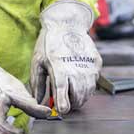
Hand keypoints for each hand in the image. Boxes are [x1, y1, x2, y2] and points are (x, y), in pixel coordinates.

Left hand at [31, 0, 101, 114]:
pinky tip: (79, 81)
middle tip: (65, 102)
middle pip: (78, 99)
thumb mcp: (37, 62)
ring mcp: (89, 67)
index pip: (64, 97)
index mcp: (60, 71)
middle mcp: (76, 71)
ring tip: (72, 94)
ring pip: (88, 93)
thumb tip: (37, 103)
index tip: (61, 110)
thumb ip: (37, 85)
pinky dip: (87, 87)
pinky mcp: (96, 64)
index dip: (63, 107)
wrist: (67, 24)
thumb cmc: (48, 44)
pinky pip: (94, 82)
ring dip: (80, 97)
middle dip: (71, 105)